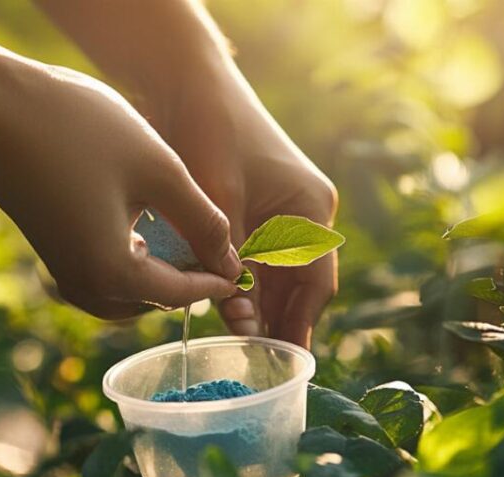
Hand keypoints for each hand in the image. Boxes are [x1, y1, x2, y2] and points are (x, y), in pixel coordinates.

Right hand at [0, 60, 240, 318]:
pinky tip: (142, 234)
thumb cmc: (76, 131)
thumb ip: (201, 219)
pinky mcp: (49, 252)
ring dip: (158, 274)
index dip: (217, 280)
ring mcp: (62, 272)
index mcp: (113, 275)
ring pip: (126, 292)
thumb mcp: (158, 170)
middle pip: (154, 300)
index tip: (245, 267)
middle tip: (220, 256)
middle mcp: (84, 287)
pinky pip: (101, 275)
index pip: (182, 295)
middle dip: (188, 282)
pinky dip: (129, 264)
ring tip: (188, 245)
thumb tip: (229, 257)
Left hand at [146, 67, 337, 346]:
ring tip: (243, 348)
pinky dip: (249, 285)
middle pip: (302, 285)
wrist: (188, 83)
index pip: (315, 284)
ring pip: (281, 275)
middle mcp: (307, 214)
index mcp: (309, 210)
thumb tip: (242, 324)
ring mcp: (286, 212)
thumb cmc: (207, 133)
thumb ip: (231, 261)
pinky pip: (264, 259)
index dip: (299, 325)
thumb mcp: (219, 202)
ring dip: (263, 307)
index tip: (284, 362)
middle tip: (259, 365)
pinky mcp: (263, 210)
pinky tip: (230, 309)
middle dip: (281, 322)